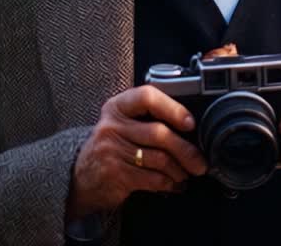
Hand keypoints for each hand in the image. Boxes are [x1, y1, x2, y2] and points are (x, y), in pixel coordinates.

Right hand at [66, 85, 208, 219]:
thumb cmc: (113, 147)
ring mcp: (112, 151)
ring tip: (187, 173)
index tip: (190, 123)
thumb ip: (149, 118)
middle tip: (200, 162)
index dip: (173, 108)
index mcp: (118, 107)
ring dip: (180, 170)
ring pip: (159, 158)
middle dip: (186, 150)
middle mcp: (112, 126)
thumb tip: (191, 130)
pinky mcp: (115, 174)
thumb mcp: (123, 124)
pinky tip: (175, 184)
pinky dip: (169, 183)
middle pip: (159, 133)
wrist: (80, 177)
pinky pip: (153, 178)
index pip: (147, 97)